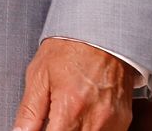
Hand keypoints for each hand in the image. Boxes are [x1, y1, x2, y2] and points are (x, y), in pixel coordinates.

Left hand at [12, 39, 133, 130]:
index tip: (43, 126)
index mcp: (69, 108)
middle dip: (59, 130)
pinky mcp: (123, 121)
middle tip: (54, 118)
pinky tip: (83, 116)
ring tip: (68, 114)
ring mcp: (112, 123)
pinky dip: (92, 130)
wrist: (102, 31)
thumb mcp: (39, 75)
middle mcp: (94, 120)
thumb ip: (29, 112)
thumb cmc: (69, 47)